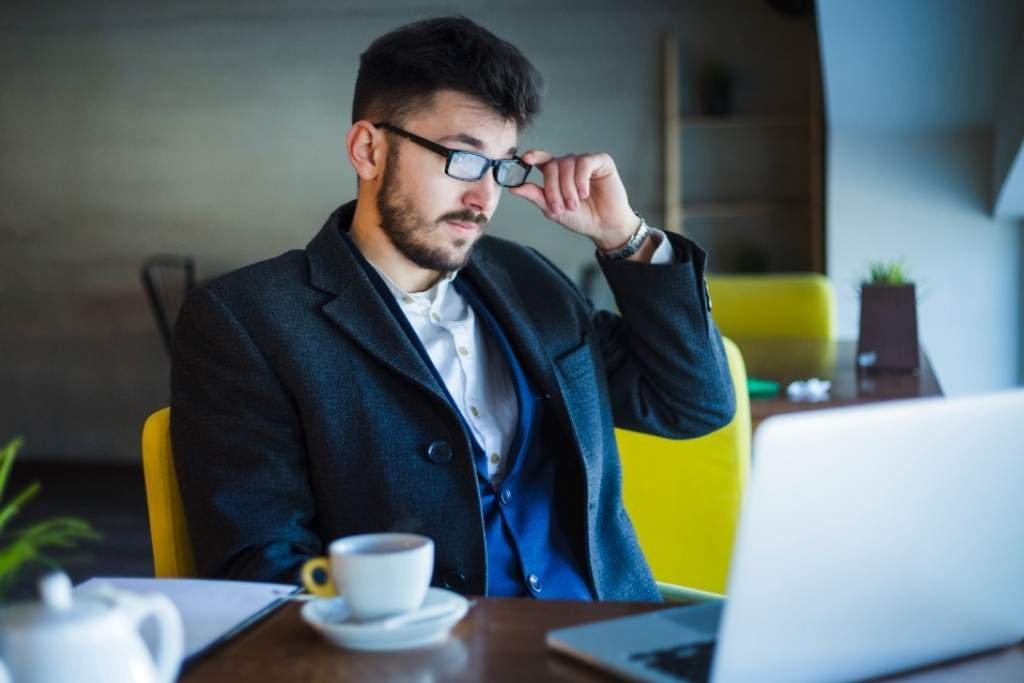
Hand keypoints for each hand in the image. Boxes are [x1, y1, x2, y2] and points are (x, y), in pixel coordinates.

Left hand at [508, 150, 639, 250]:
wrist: (604, 226)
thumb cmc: (580, 217)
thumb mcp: (553, 209)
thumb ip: (535, 196)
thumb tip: (513, 187)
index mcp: (556, 174)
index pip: (542, 159)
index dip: (534, 156)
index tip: (526, 159)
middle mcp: (569, 165)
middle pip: (552, 165)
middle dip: (553, 188)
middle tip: (560, 207)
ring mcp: (585, 162)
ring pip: (568, 164)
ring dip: (568, 188)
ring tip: (574, 204)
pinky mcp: (601, 162)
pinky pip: (585, 163)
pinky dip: (581, 179)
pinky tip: (584, 193)